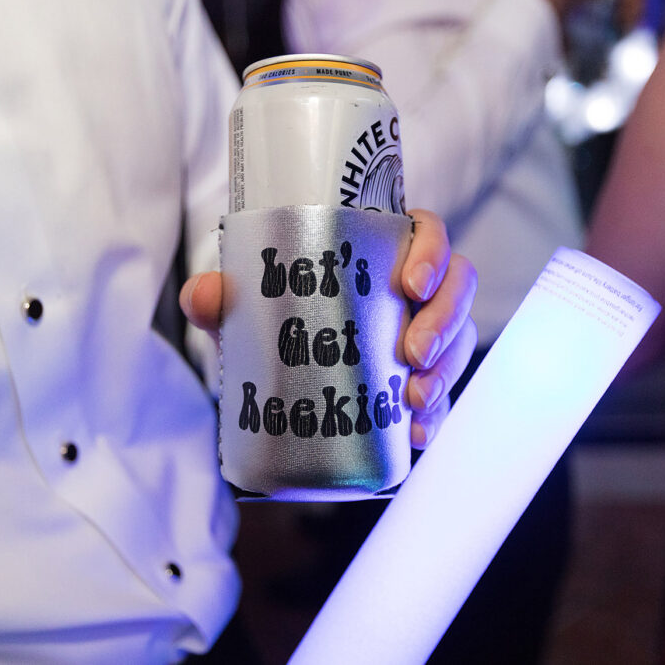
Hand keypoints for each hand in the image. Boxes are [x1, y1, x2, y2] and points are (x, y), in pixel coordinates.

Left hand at [180, 208, 477, 449]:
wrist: (269, 373)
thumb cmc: (270, 315)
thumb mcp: (244, 304)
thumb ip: (219, 294)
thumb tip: (204, 295)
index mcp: (381, 247)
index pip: (426, 232)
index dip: (432, 251)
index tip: (410, 283)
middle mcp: (412, 287)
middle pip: (457, 286)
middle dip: (443, 320)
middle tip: (412, 353)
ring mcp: (424, 331)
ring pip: (459, 338)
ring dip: (445, 369)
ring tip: (414, 399)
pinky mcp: (421, 377)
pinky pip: (445, 391)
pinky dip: (435, 414)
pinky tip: (416, 432)